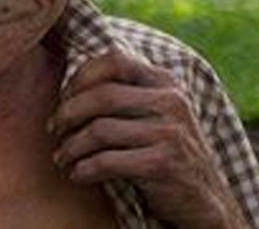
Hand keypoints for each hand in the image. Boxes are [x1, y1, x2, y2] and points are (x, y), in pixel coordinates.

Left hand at [48, 47, 247, 228]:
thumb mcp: (153, 113)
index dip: (80, 77)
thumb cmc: (163, 150)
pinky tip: (78, 174)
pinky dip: (84, 169)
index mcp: (165, 81)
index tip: (64, 99)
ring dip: (70, 146)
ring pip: (99, 130)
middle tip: (54, 130)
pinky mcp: (164, 164)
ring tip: (62, 158)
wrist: (204, 199)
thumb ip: (124, 92)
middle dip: (67, 113)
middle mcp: (171, 101)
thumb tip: (66, 85)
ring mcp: (170, 132)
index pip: (113, 60)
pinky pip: (107, 161)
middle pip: (101, 95)